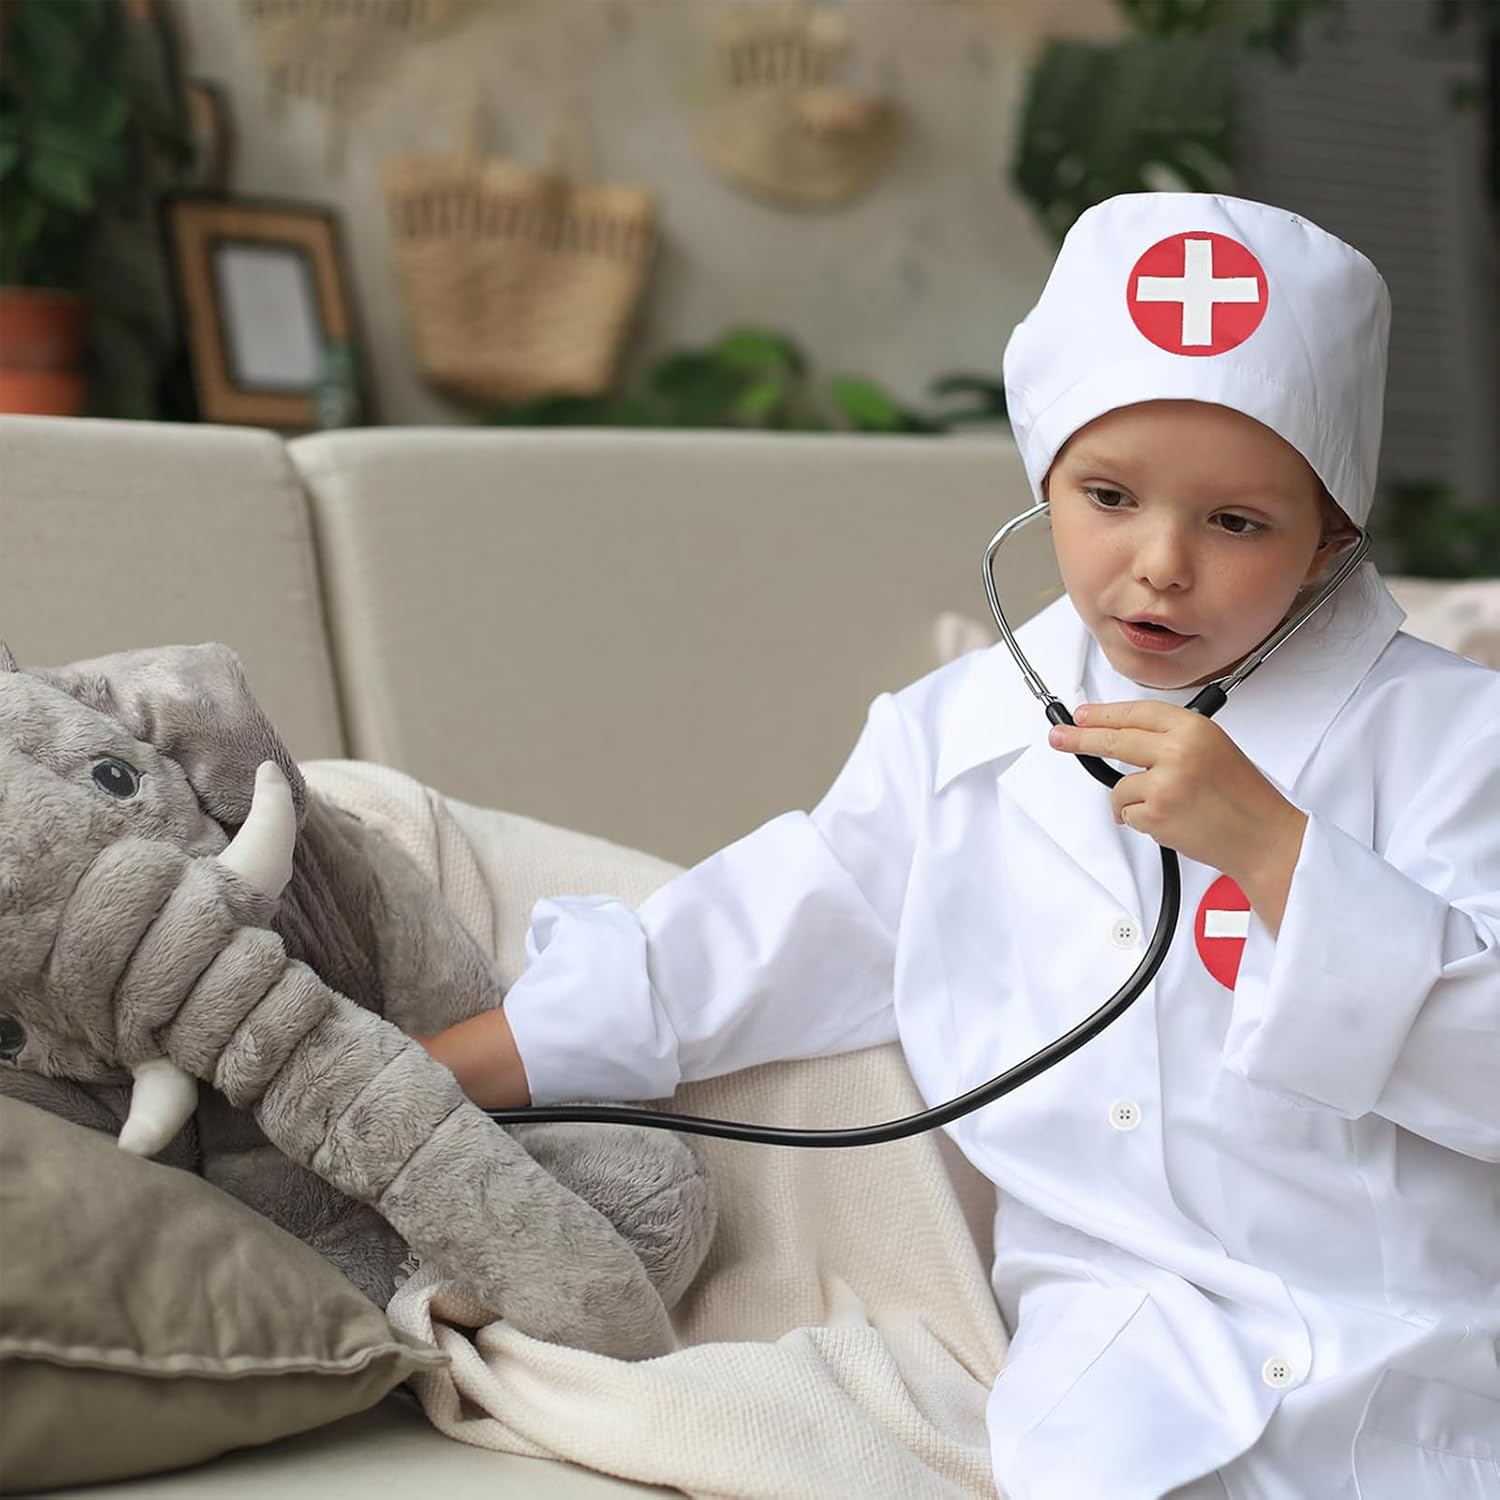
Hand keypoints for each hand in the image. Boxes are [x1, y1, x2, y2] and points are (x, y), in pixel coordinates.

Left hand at [1047, 700, 1306, 932]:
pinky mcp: (1155, 813)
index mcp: (1194, 728)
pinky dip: (1140, 820)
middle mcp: (1177, 751)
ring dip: (1130, 800)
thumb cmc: (1243, 797)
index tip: (1082, 715)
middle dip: (1080, 739)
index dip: (1105, 714)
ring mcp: (1164, 783)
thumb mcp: (1213, 748)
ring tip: (1165, 806)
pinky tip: (1170, 820)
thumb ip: (1172, 739)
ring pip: (1119, 786)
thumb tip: (1125, 736)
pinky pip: (1127, 814)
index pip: (1137, 712)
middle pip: (1113, 739)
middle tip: (1060, 737)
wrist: (1262, 836)